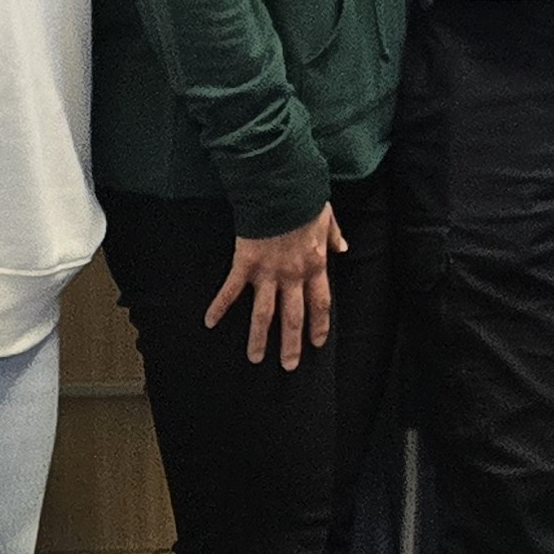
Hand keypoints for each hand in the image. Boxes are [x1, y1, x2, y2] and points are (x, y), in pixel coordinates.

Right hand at [205, 203, 343, 369]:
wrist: (280, 187)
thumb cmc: (304, 200)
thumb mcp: (327, 218)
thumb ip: (335, 237)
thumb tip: (343, 249)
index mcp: (315, 265)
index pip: (320, 303)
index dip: (319, 324)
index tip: (318, 342)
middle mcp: (292, 275)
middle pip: (293, 317)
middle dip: (291, 344)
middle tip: (289, 366)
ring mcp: (268, 272)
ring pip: (263, 313)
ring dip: (259, 338)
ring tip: (256, 359)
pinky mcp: (244, 263)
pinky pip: (231, 290)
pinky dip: (219, 306)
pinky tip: (209, 322)